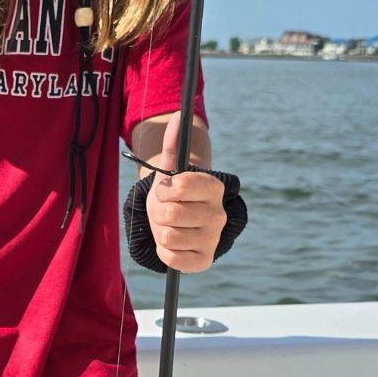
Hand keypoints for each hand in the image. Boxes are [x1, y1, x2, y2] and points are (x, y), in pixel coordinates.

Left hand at [145, 111, 226, 272]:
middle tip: (166, 208)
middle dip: (159, 210)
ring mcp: (213, 239)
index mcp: (214, 189)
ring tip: (168, 225)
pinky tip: (172, 242)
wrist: (178, 220)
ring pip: (167, 235)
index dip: (166, 188)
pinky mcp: (203, 261)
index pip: (181, 187)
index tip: (167, 188)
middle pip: (169, 214)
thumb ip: (173, 143)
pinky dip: (164, 250)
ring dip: (159, 230)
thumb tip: (178, 115)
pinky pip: (170, 258)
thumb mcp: (170, 168)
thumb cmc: (173, 192)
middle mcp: (218, 215)